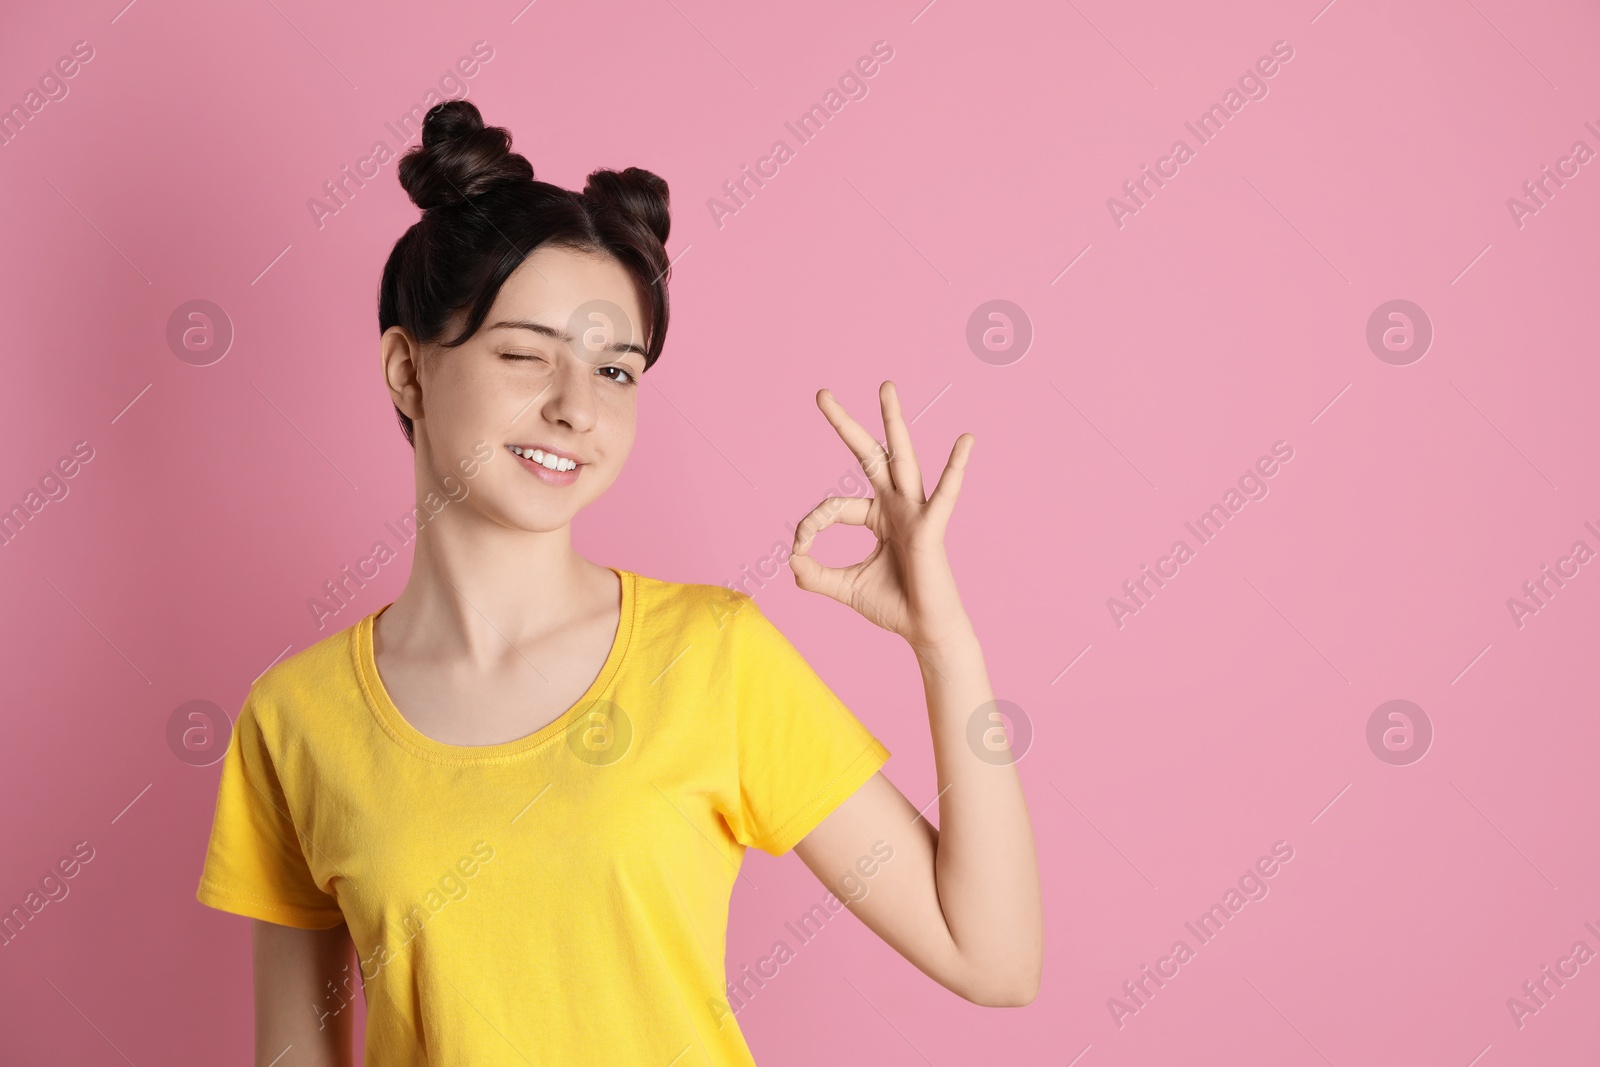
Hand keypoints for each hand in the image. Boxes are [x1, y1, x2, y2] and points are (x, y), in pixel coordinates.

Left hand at [789, 381, 975, 652]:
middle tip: (820, 393)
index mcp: (877, 516)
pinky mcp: (932, 527)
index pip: (833, 506)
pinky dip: (956, 467)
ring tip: (884, 387)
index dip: (810, 525)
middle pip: (867, 455)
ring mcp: (914, 512)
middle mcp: (896, 505)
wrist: (924, 632)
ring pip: (901, 458)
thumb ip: (815, 575)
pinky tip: (966, 441)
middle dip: (844, 424)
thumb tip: (790, 560)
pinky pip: (945, 494)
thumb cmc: (893, 606)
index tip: (798, 549)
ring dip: (893, 421)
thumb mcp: (844, 588)